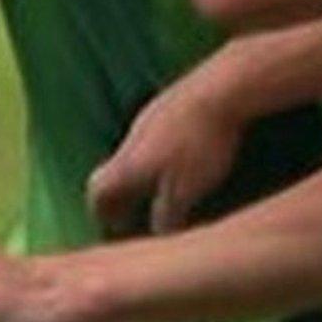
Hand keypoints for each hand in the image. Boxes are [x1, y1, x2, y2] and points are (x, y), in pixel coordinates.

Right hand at [88, 79, 243, 237]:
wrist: (224, 87)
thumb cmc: (202, 143)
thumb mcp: (185, 192)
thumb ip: (166, 217)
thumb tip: (158, 234)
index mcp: (127, 163)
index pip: (97, 191)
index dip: (101, 212)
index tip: (113, 226)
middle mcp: (132, 137)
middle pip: (114, 170)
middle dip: (123, 194)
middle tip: (136, 212)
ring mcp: (152, 115)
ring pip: (136, 150)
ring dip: (143, 173)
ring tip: (163, 188)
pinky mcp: (174, 102)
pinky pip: (158, 134)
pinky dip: (162, 153)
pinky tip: (187, 158)